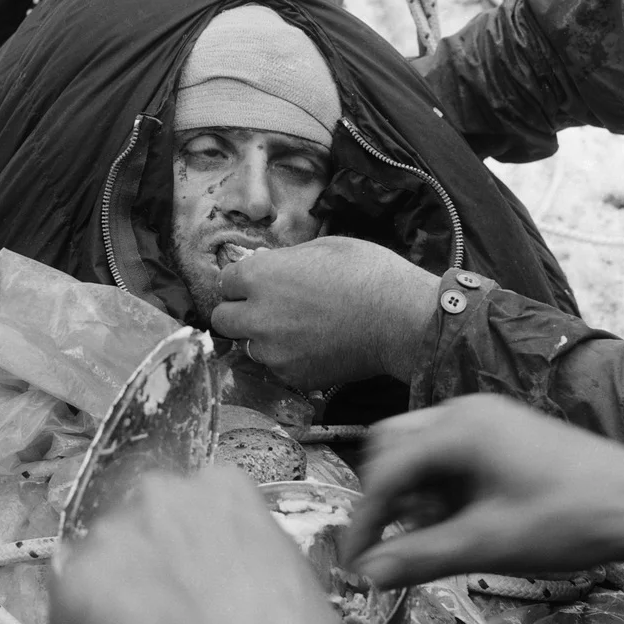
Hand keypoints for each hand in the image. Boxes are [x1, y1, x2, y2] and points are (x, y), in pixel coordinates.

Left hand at [49, 467, 345, 623]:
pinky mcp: (81, 576)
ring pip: (101, 557)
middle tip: (162, 610)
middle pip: (140, 521)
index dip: (186, 545)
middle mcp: (164, 490)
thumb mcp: (282, 565)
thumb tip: (219, 562)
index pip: (189, 503)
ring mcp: (117, 529)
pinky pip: (68, 604)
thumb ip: (240, 543)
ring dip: (113, 591)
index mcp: (221, 484)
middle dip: (146, 560)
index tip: (189, 576)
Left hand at [210, 235, 439, 390]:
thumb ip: (285, 260)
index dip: (241, 282)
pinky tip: (316, 346)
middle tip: (266, 309)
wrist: (400, 319)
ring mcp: (273, 351)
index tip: (256, 283)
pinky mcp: (292, 376)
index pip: (225, 282)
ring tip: (299, 329)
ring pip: (249, 346)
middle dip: (239, 312)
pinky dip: (289, 358)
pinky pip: (277, 367)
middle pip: (223, 319)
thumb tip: (267, 264)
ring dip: (264, 338)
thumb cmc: (367, 273)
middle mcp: (257, 315)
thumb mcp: (322, 247)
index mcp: (260, 276)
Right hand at [342, 394, 623, 587]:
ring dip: (417, 491)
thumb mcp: (489, 544)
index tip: (356, 557)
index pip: (385, 466)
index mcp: (457, 428)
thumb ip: (420, 556)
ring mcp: (483, 416)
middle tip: (399, 538)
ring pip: (421, 447)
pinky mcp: (500, 430)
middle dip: (389, 494)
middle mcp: (463, 411)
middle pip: (395, 444)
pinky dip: (443, 484)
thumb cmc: (570, 517)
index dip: (366, 516)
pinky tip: (462, 517)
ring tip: (439, 532)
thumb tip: (367, 573)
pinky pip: (450, 451)